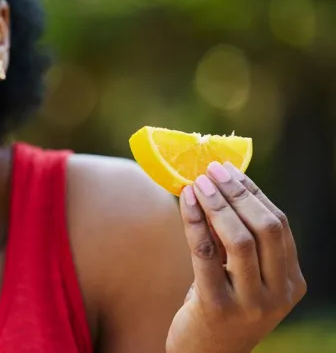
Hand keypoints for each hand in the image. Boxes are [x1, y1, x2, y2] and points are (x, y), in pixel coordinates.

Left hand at [166, 162, 306, 352]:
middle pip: (265, 228)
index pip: (279, 225)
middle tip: (211, 169)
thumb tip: (218, 184)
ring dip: (216, 205)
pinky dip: (194, 223)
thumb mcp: (239, 275)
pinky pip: (205, 255)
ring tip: (196, 182)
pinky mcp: (217, 307)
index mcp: (292, 282)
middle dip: (237, 193)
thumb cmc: (220, 305)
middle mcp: (278, 294)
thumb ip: (237, 240)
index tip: (229, 169)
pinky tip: (184, 202)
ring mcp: (251, 303)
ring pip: (239, 240)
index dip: (253, 193)